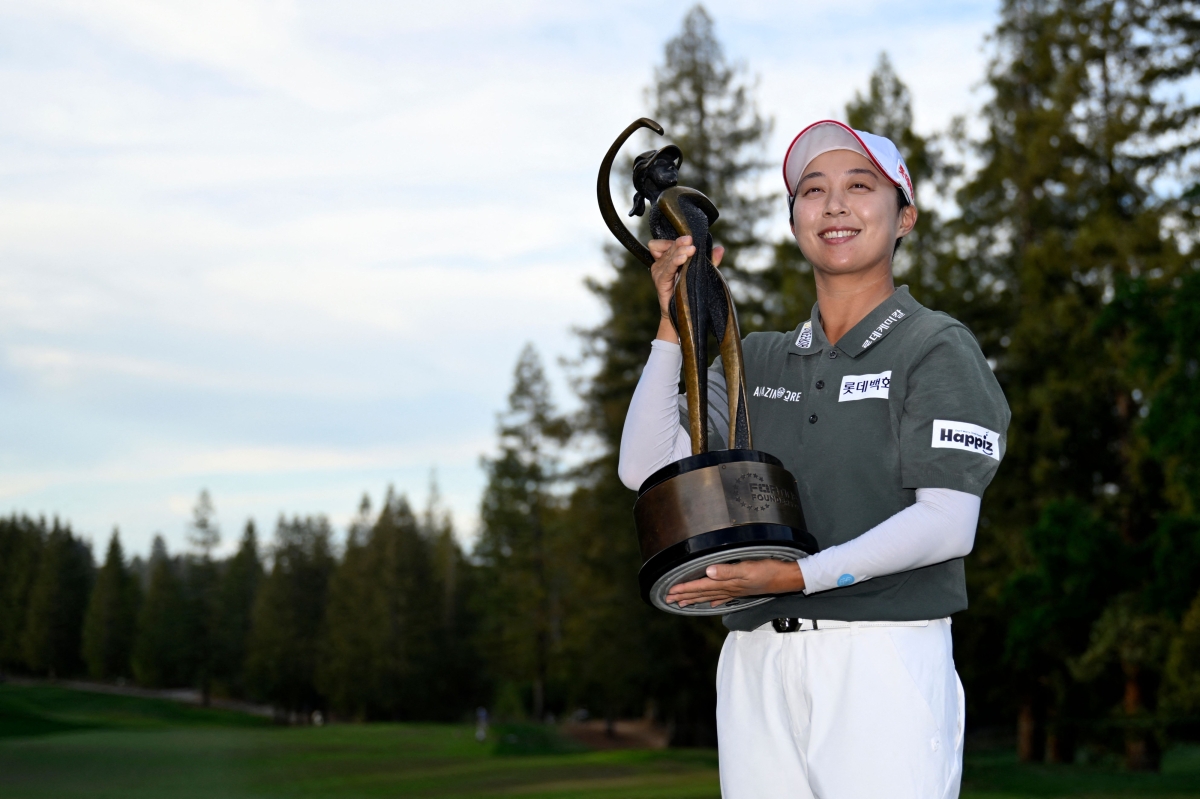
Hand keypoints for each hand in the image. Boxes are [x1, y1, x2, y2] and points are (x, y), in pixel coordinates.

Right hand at [648, 237, 725, 317]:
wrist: (683, 314)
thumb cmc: (690, 291)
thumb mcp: (701, 273)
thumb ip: (710, 261)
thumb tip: (720, 249)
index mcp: (667, 259)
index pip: (664, 243)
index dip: (674, 240)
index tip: (689, 238)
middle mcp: (660, 264)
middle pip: (668, 247)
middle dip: (680, 243)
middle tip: (691, 241)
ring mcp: (658, 272)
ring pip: (668, 256)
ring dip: (679, 251)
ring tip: (691, 250)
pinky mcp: (660, 281)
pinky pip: (667, 268)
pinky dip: (675, 262)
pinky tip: (682, 259)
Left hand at [664, 558, 804, 607]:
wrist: (786, 578)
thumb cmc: (767, 571)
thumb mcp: (747, 568)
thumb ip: (727, 571)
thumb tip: (708, 571)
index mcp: (727, 582)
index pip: (700, 586)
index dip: (684, 588)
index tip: (669, 592)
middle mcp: (728, 588)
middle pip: (701, 593)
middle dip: (684, 596)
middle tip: (668, 599)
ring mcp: (735, 591)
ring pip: (709, 595)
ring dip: (695, 599)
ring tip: (681, 603)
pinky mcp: (742, 590)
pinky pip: (723, 597)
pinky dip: (714, 600)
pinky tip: (709, 603)